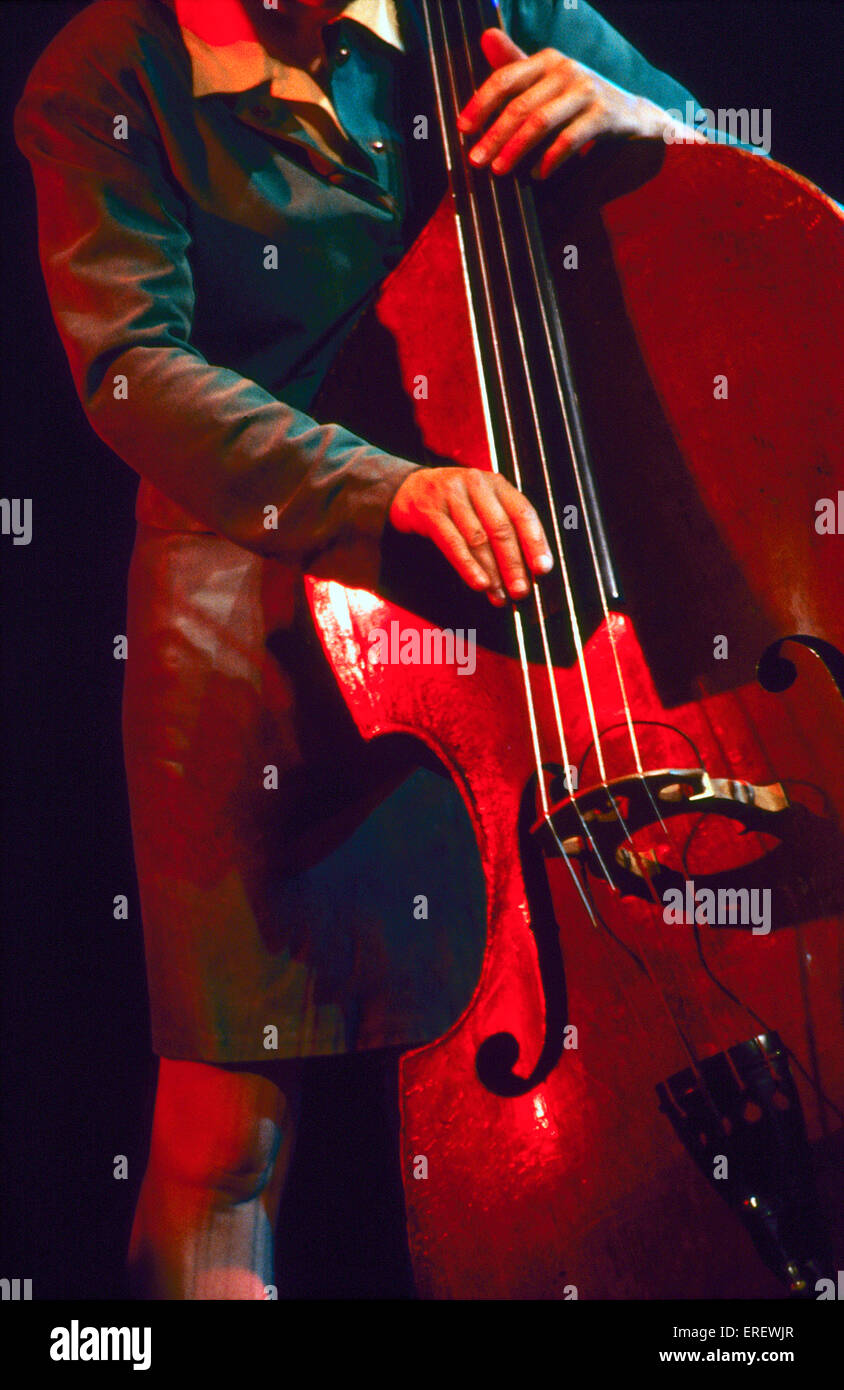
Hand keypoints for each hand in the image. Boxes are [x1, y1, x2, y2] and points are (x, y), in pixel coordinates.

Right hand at [389, 467, 552, 604]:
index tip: (542, 569)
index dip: (535, 542)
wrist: (410, 489)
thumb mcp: (484, 504)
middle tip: (521, 592)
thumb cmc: (456, 504)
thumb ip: (505, 528)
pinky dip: (468, 566)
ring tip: (500, 596)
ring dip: (491, 572)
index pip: (522, 513)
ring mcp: (451, 496)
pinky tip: (479, 584)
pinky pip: (452, 543)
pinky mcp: (430, 511)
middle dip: (513, 564)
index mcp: (497, 484)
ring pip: (478, 539)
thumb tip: (527, 570)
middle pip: (500, 529)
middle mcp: (477, 485)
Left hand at [458, 28, 689, 179]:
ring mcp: (586, 91)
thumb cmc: (578, 100)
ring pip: (541, 122)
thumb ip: (516, 65)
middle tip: (476, 160)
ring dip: (516, 149)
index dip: (481, 103)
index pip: (506, 78)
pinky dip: (550, 159)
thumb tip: (485, 36)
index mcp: (546, 60)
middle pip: (521, 105)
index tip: (462, 128)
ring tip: (499, 170)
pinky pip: (570, 139)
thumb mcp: (547, 79)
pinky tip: (537, 175)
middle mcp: (565, 70)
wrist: (630, 113)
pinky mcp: (603, 114)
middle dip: (494, 135)